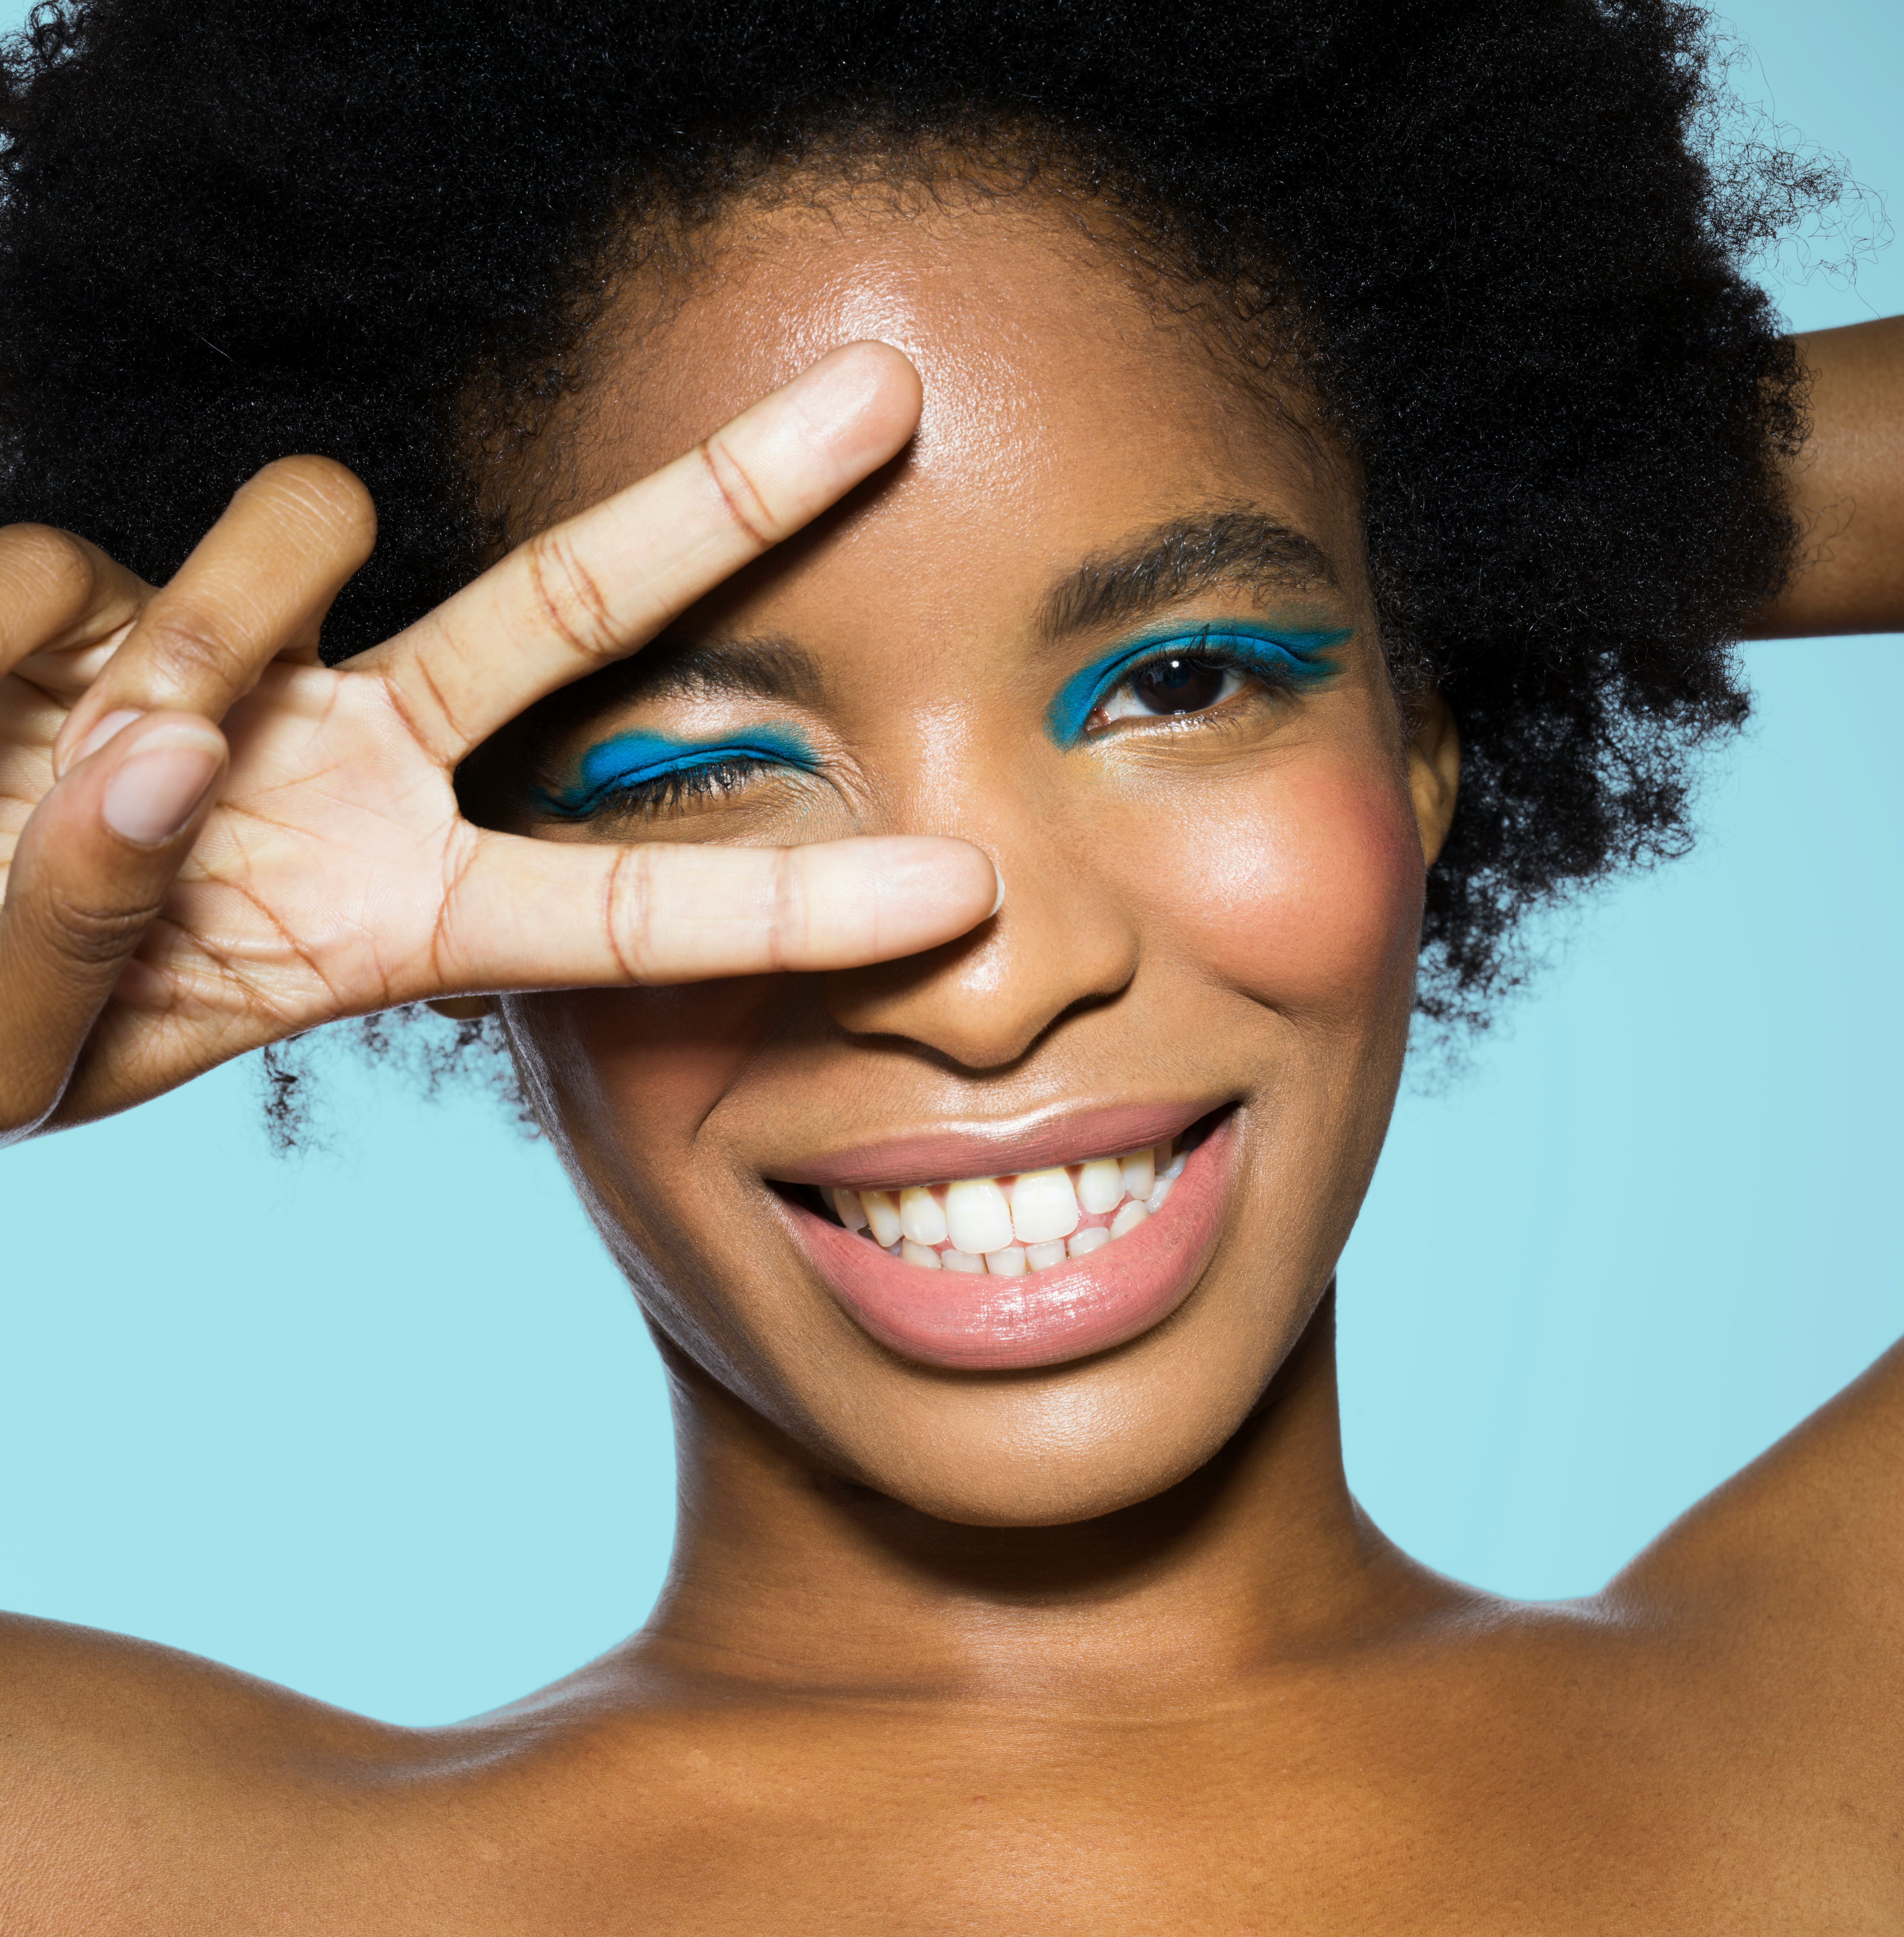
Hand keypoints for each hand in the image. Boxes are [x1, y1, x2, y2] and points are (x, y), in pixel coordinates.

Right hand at [0, 343, 997, 1142]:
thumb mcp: (44, 1035)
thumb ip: (87, 933)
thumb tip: (144, 740)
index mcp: (385, 912)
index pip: (621, 909)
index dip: (790, 905)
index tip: (965, 890)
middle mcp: (348, 765)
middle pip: (571, 611)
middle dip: (726, 502)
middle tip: (892, 393)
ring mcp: (238, 664)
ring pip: (291, 539)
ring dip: (190, 634)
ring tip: (44, 756)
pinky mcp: (95, 592)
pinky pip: (65, 573)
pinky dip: (7, 643)